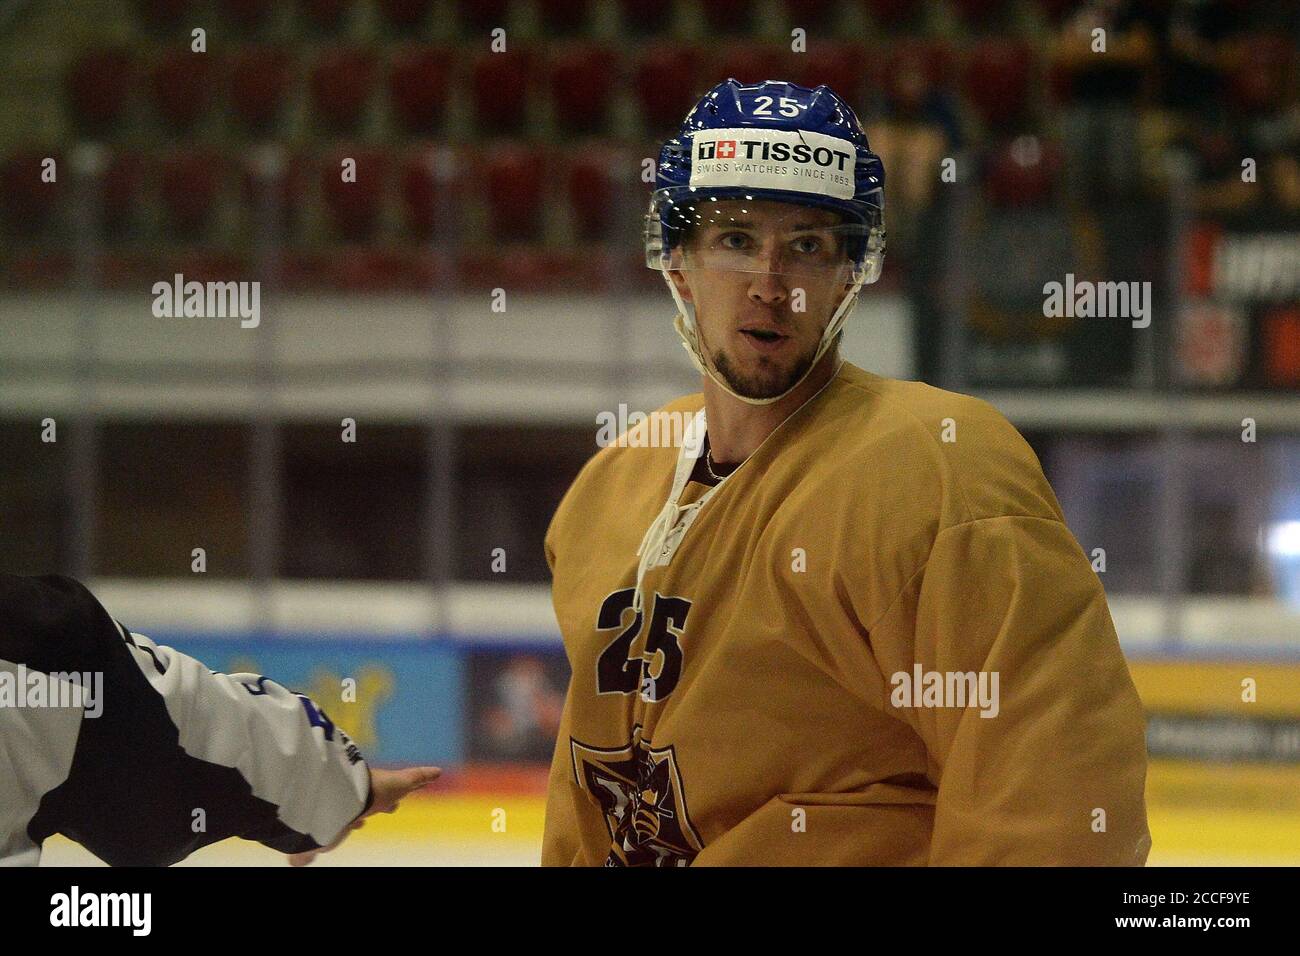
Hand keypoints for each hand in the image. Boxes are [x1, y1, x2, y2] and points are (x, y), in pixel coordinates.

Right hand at [288, 765, 441, 865]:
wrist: (339, 799)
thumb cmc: (328, 817)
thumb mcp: (317, 839)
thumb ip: (305, 853)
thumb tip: (293, 864)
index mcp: (351, 813)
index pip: (357, 817)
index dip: (359, 820)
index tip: (360, 824)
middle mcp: (367, 800)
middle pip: (380, 803)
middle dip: (386, 804)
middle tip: (392, 806)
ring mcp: (383, 791)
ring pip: (400, 788)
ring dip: (408, 786)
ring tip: (415, 784)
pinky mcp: (399, 783)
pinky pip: (416, 777)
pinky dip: (426, 774)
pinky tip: (436, 772)